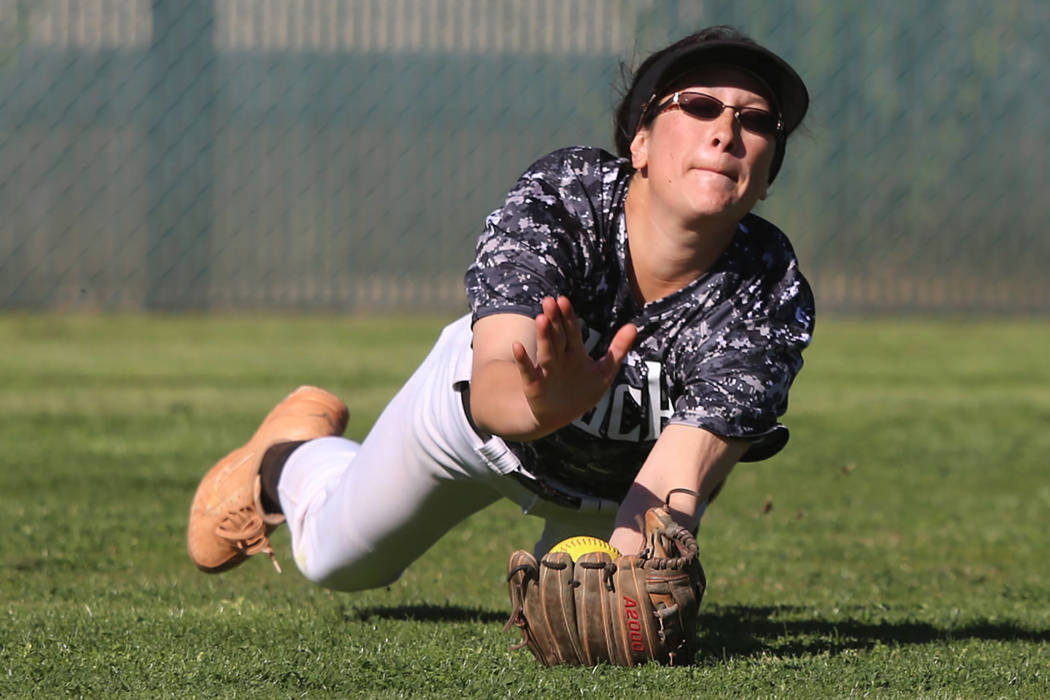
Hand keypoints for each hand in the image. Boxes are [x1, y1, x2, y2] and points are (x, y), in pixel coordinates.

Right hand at [512, 296, 636, 432]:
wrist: (558, 415)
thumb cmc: (581, 390)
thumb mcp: (604, 371)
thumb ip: (618, 349)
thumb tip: (633, 326)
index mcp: (575, 351)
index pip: (572, 331)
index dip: (568, 317)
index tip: (563, 300)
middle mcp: (559, 357)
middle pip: (558, 336)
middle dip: (555, 320)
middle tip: (550, 301)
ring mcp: (546, 370)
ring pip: (546, 351)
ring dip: (543, 336)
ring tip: (541, 319)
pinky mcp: (534, 384)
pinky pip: (528, 371)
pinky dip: (523, 360)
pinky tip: (517, 347)